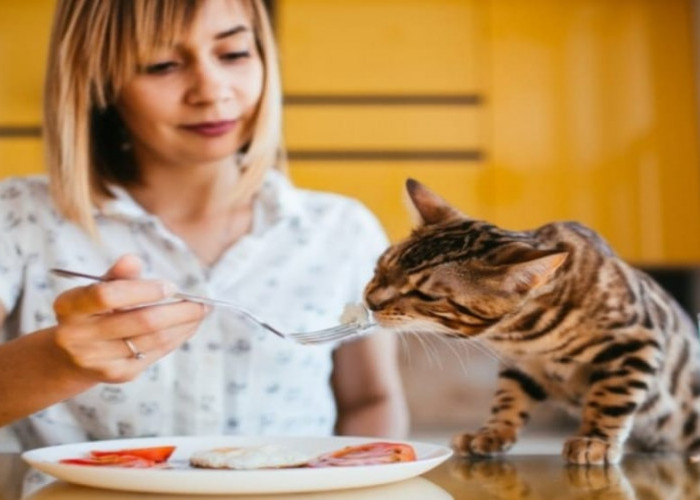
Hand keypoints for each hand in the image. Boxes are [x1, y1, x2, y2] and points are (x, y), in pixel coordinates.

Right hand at [50, 254, 207, 382]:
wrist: (71, 357)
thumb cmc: (92, 312)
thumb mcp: (96, 289)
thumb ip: (117, 275)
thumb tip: (133, 260)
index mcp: (70, 306)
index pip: (108, 295)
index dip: (143, 290)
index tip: (171, 286)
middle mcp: (78, 336)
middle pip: (141, 321)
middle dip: (179, 311)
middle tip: (203, 303)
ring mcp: (98, 359)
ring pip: (154, 340)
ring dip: (184, 325)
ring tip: (201, 313)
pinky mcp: (117, 374)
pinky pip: (156, 354)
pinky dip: (177, 338)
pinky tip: (188, 327)